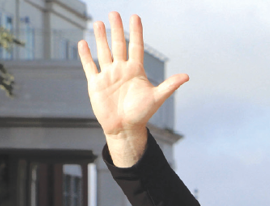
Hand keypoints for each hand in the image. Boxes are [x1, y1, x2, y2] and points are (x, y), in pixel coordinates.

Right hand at [78, 13, 187, 166]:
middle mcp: (121, 69)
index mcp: (136, 71)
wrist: (125, 128)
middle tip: (114, 13)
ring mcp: (108, 75)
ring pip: (104, 52)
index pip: (136, 46)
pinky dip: (86, 55)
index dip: (136, 32)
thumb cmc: (141, 114)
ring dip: (101, 38)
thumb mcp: (157, 97)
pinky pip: (89, 66)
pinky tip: (83, 43)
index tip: (135, 17)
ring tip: (98, 23)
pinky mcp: (96, 83)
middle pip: (118, 45)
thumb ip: (170, 85)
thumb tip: (186, 76)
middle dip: (116, 29)